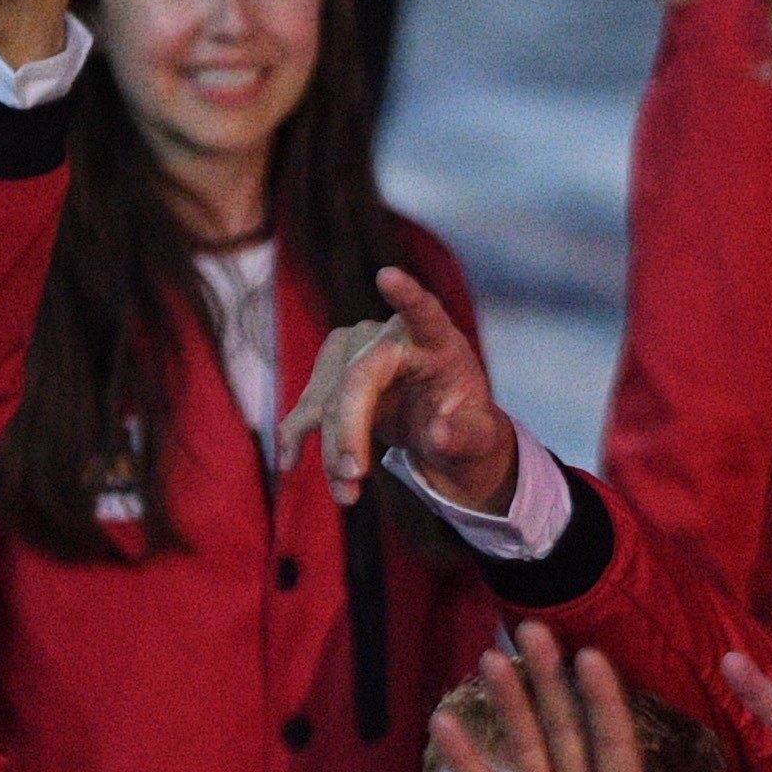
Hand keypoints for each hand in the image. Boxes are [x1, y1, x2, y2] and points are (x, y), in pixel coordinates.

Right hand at [277, 267, 513, 507]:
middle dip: (349, 431)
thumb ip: (466, 438)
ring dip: (330, 448)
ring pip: (329, 398)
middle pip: (359, 376)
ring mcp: (358, 351)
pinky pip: (309, 405)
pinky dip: (297, 435)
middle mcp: (393, 337)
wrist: (442, 433)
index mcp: (440, 343)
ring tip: (347, 495)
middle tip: (353, 480)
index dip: (407, 296)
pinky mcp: (334, 375)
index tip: (387, 275)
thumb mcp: (480, 441)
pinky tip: (290, 462)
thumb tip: (439, 434)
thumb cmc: (467, 428)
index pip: (425, 313)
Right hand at [428, 623, 719, 771]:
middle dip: (551, 680)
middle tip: (534, 628)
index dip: (603, 699)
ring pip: (527, 750)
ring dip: (510, 706)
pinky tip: (445, 724)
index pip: (614, 740)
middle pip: (565, 729)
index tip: (591, 655)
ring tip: (491, 658)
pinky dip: (468, 762)